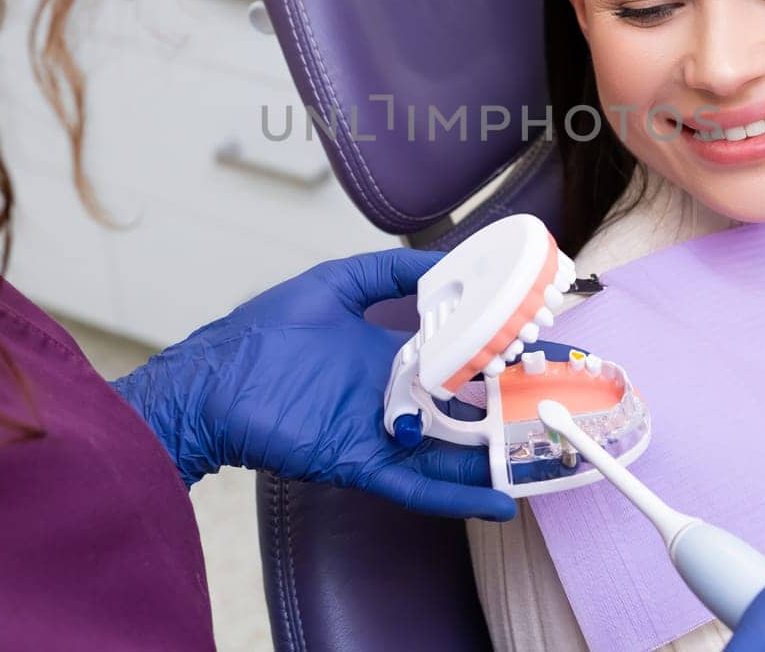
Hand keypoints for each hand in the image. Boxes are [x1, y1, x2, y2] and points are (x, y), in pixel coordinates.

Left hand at [111, 248, 516, 521]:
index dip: (490, 358)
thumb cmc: (262, 334)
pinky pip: (413, 483)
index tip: (533, 352)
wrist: (210, 384)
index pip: (451, 359)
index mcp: (388, 354)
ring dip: (490, 461)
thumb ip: (386, 273)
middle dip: (503, 412)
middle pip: (458, 409)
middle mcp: (390, 395)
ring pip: (446, 452)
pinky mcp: (358, 462)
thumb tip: (441, 262)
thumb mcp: (333, 285)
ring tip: (540, 464)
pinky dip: (454, 495)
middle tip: (554, 410)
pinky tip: (495, 502)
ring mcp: (377, 432)